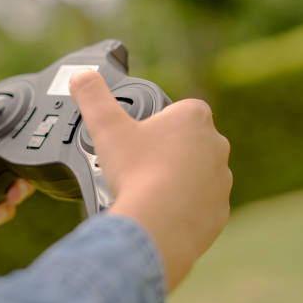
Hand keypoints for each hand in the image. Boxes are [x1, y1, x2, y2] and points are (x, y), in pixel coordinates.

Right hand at [69, 71, 231, 291]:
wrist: (156, 226)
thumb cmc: (136, 173)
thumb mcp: (106, 126)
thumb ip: (92, 94)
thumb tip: (81, 75)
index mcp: (194, 118)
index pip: (178, 110)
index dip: (157, 122)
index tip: (140, 138)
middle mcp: (216, 145)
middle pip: (187, 143)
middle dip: (167, 152)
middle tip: (139, 166)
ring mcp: (221, 179)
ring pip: (196, 175)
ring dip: (178, 180)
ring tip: (149, 192)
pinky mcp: (219, 210)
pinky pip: (201, 205)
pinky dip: (184, 209)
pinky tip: (163, 213)